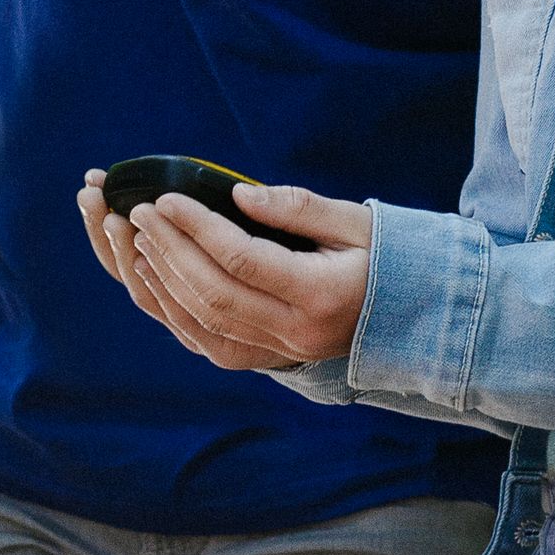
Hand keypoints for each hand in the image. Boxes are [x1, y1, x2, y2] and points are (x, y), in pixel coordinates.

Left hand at [101, 182, 372, 371]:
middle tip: (140, 213)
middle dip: (170, 251)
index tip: (166, 198)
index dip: (198, 227)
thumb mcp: (355, 222)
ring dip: (165, 280)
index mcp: (322, 294)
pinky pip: (209, 343)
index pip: (242, 260)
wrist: (415, 317)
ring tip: (140, 239)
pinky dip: (176, 311)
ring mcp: (283, 352)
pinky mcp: (271, 359)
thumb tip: (238, 195)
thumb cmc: (388, 257)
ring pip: (206, 323)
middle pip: (214, 294)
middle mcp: (298, 332)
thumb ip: (297, 207)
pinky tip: (156, 279)